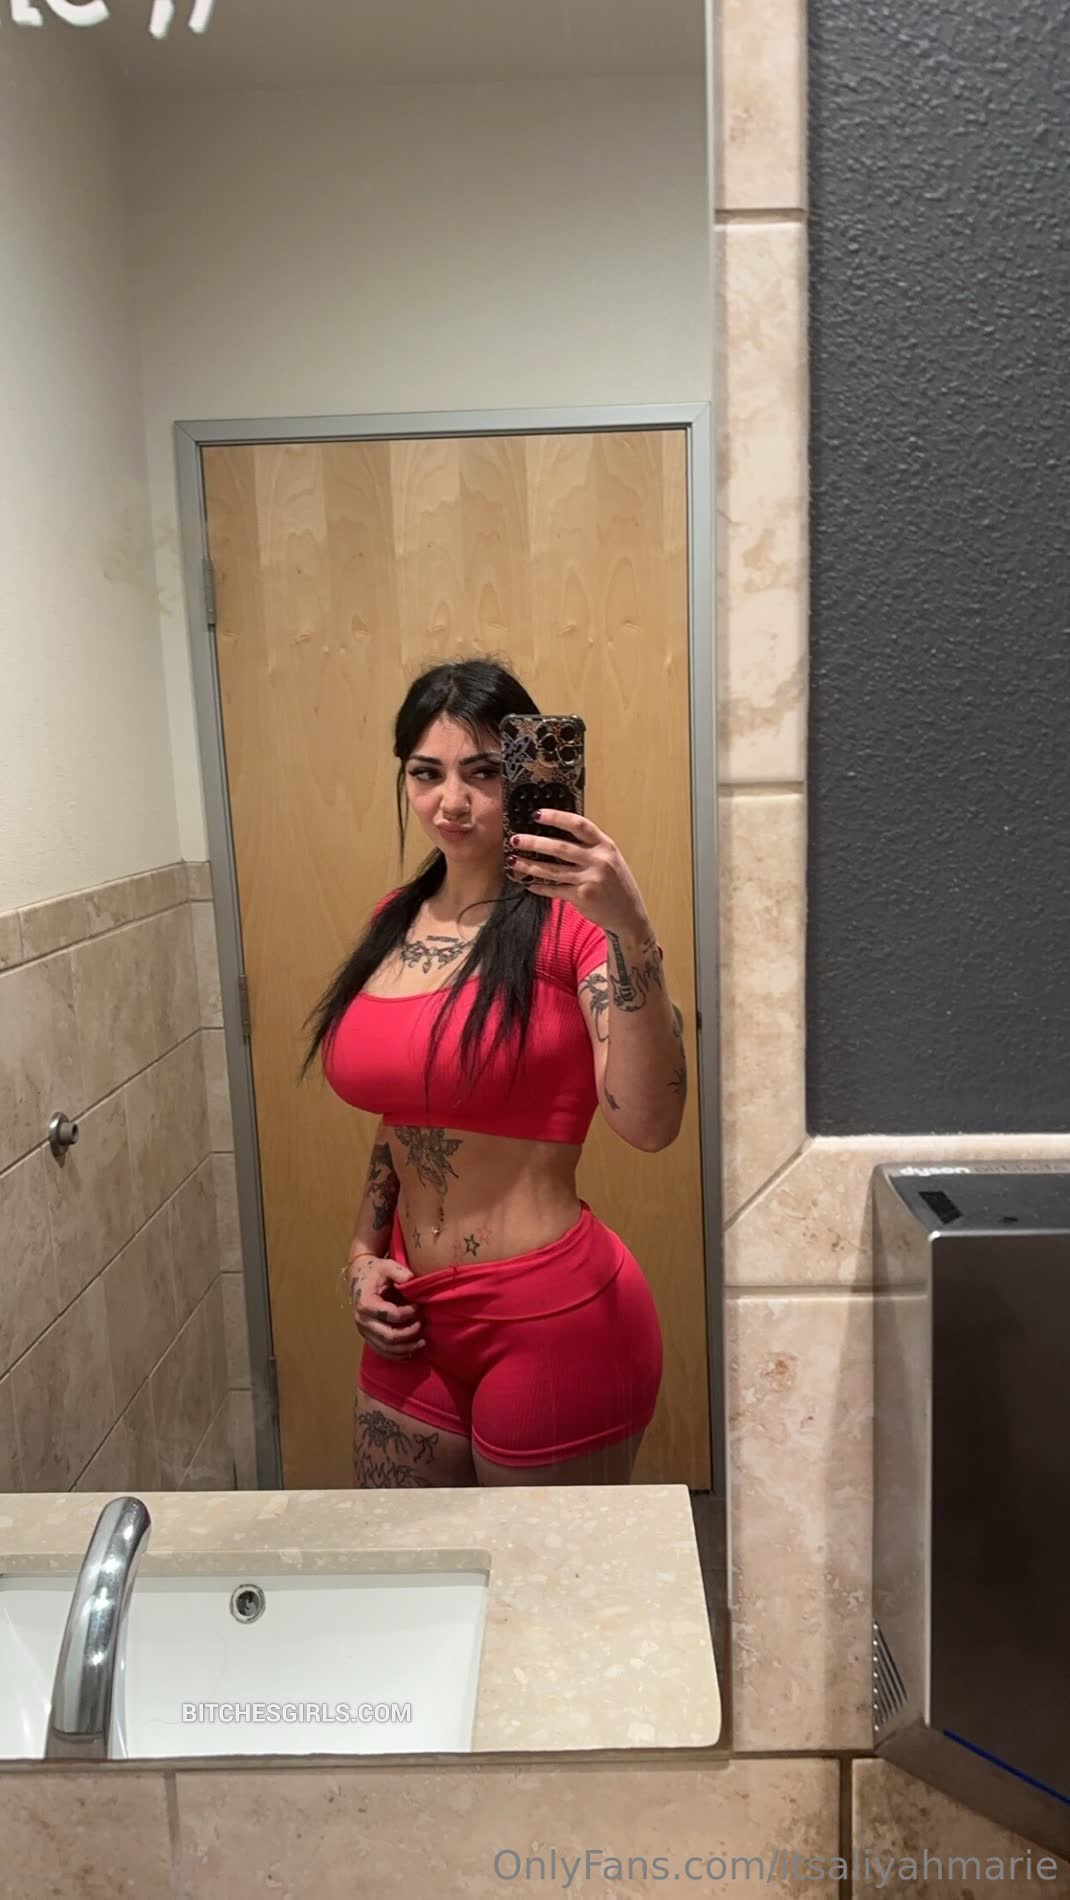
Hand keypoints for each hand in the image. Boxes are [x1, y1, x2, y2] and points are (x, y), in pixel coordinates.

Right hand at [347, 1254, 424, 1358]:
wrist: (359, 1276)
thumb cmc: (375, 1271)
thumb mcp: (387, 1266)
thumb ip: (399, 1272)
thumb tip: (411, 1280)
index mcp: (366, 1304)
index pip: (392, 1315)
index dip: (409, 1313)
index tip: (418, 1307)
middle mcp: (362, 1320)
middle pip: (388, 1337)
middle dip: (409, 1335)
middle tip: (422, 1326)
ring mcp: (363, 1330)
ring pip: (385, 1348)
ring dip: (405, 1349)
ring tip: (422, 1343)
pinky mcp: (367, 1336)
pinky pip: (381, 1351)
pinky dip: (396, 1355)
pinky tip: (410, 1352)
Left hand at [506, 808, 648, 935]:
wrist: (629, 914)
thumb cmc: (616, 883)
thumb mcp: (609, 859)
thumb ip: (589, 847)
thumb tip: (556, 835)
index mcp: (605, 845)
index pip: (578, 825)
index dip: (556, 817)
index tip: (536, 814)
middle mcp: (598, 860)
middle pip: (560, 847)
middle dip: (534, 843)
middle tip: (516, 839)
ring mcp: (590, 879)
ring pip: (553, 870)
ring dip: (530, 866)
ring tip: (514, 861)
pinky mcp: (582, 897)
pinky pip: (555, 890)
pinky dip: (540, 887)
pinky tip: (529, 884)